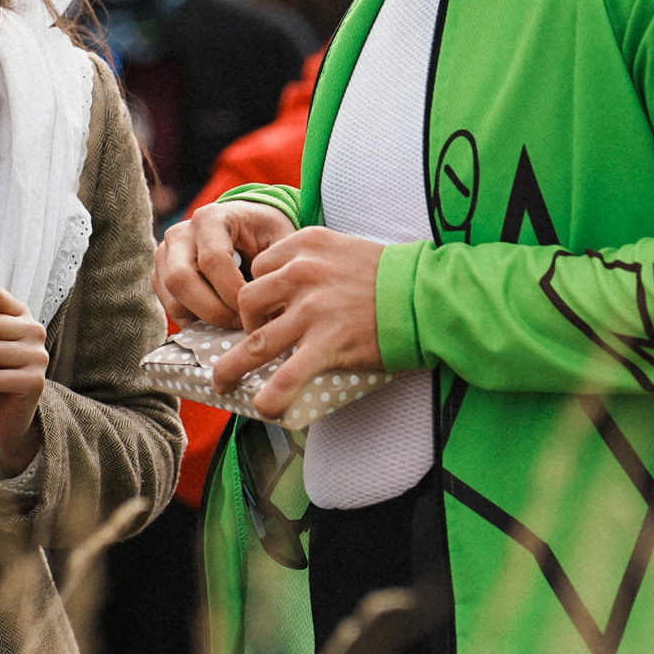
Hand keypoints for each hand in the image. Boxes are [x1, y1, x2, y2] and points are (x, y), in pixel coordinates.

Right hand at [155, 200, 295, 328]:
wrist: (248, 224)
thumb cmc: (266, 233)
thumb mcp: (281, 241)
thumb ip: (278, 270)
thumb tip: (274, 314)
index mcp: (210, 218)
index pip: (213, 260)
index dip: (233, 292)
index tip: (255, 309)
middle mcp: (180, 233)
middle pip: (181, 280)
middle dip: (214, 311)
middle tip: (241, 322)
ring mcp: (165, 255)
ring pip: (173, 300)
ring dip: (204, 319)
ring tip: (234, 320)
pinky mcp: (160, 275)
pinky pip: (171, 308)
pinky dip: (195, 321)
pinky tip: (220, 317)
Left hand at [212, 226, 385, 420]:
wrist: (430, 295)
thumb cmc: (393, 275)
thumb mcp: (345, 249)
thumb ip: (315, 262)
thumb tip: (293, 291)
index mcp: (305, 245)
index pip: (259, 268)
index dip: (258, 293)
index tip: (265, 309)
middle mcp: (302, 272)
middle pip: (247, 301)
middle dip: (243, 326)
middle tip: (249, 343)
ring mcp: (313, 309)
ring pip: (256, 342)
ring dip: (233, 367)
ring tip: (224, 384)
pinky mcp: (328, 342)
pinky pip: (288, 375)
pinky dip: (271, 396)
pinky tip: (265, 408)